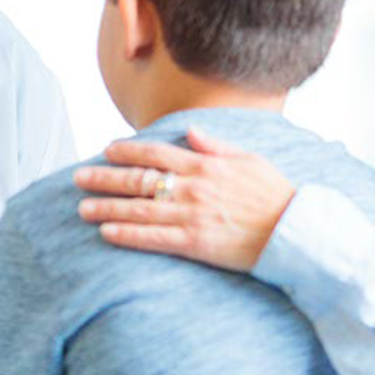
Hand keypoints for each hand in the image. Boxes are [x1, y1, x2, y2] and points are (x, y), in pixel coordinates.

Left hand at [72, 128, 294, 271]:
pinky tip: (106, 233)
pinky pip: (153, 238)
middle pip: (139, 180)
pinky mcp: (195, 243)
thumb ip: (216, 145)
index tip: (107, 151)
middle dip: (105, 179)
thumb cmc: (276, 194)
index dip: (128, 151)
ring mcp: (192, 216)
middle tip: (78, 179)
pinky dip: (127, 235)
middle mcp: (193, 187)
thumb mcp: (249, 159)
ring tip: (82, 208)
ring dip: (107, 208)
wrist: (295, 232)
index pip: (156, 154)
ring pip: (139, 209)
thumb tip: (191, 131)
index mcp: (205, 165)